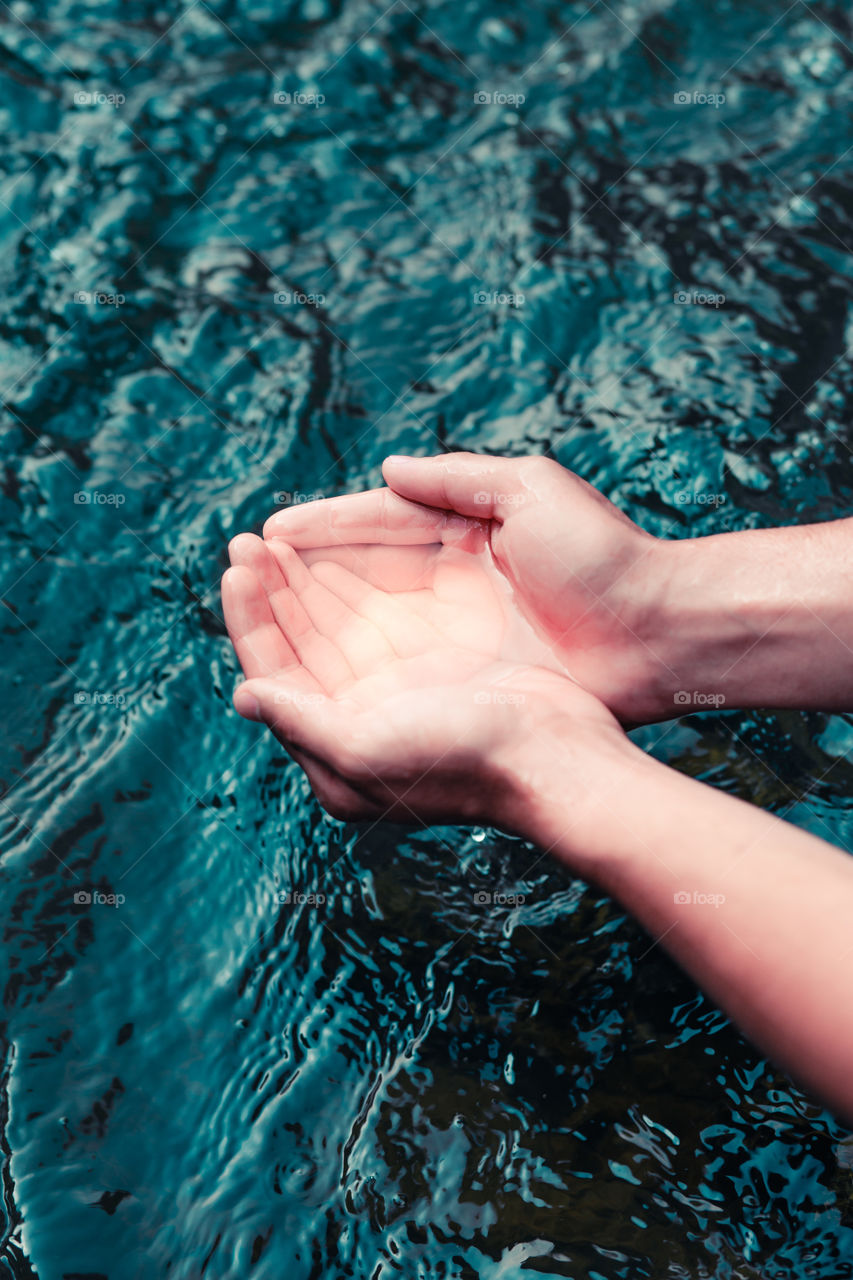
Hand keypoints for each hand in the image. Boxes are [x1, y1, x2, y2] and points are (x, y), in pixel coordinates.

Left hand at [221, 532, 624, 831]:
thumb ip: (299, 721)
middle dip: (270, 593)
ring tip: (275, 541)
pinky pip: (375, 619)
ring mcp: (395, 691)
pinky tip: (334, 560)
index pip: (272, 674)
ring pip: (333, 628)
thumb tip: (243, 696)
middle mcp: (356, 720)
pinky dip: (351, 590)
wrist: (552, 757)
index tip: (236, 568)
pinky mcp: (432, 666)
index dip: (249, 620)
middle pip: (298, 646)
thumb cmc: (460, 761)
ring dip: (303, 586)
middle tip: (246, 542)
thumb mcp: (362, 749)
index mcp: (332, 747)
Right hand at [263, 454, 671, 723]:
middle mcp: (453, 577)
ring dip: (315, 612)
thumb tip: (388, 470)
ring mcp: (458, 627)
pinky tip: (310, 662)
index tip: (269, 532)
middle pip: (361, 570)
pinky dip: (349, 658)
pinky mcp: (467, 671)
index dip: (323, 527)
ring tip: (260, 609)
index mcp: (465, 527)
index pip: (377, 522)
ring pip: (368, 617)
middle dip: (303, 570)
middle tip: (245, 569)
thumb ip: (457, 480)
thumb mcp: (532, 493)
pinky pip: (393, 661)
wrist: (659, 635)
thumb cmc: (603, 558)